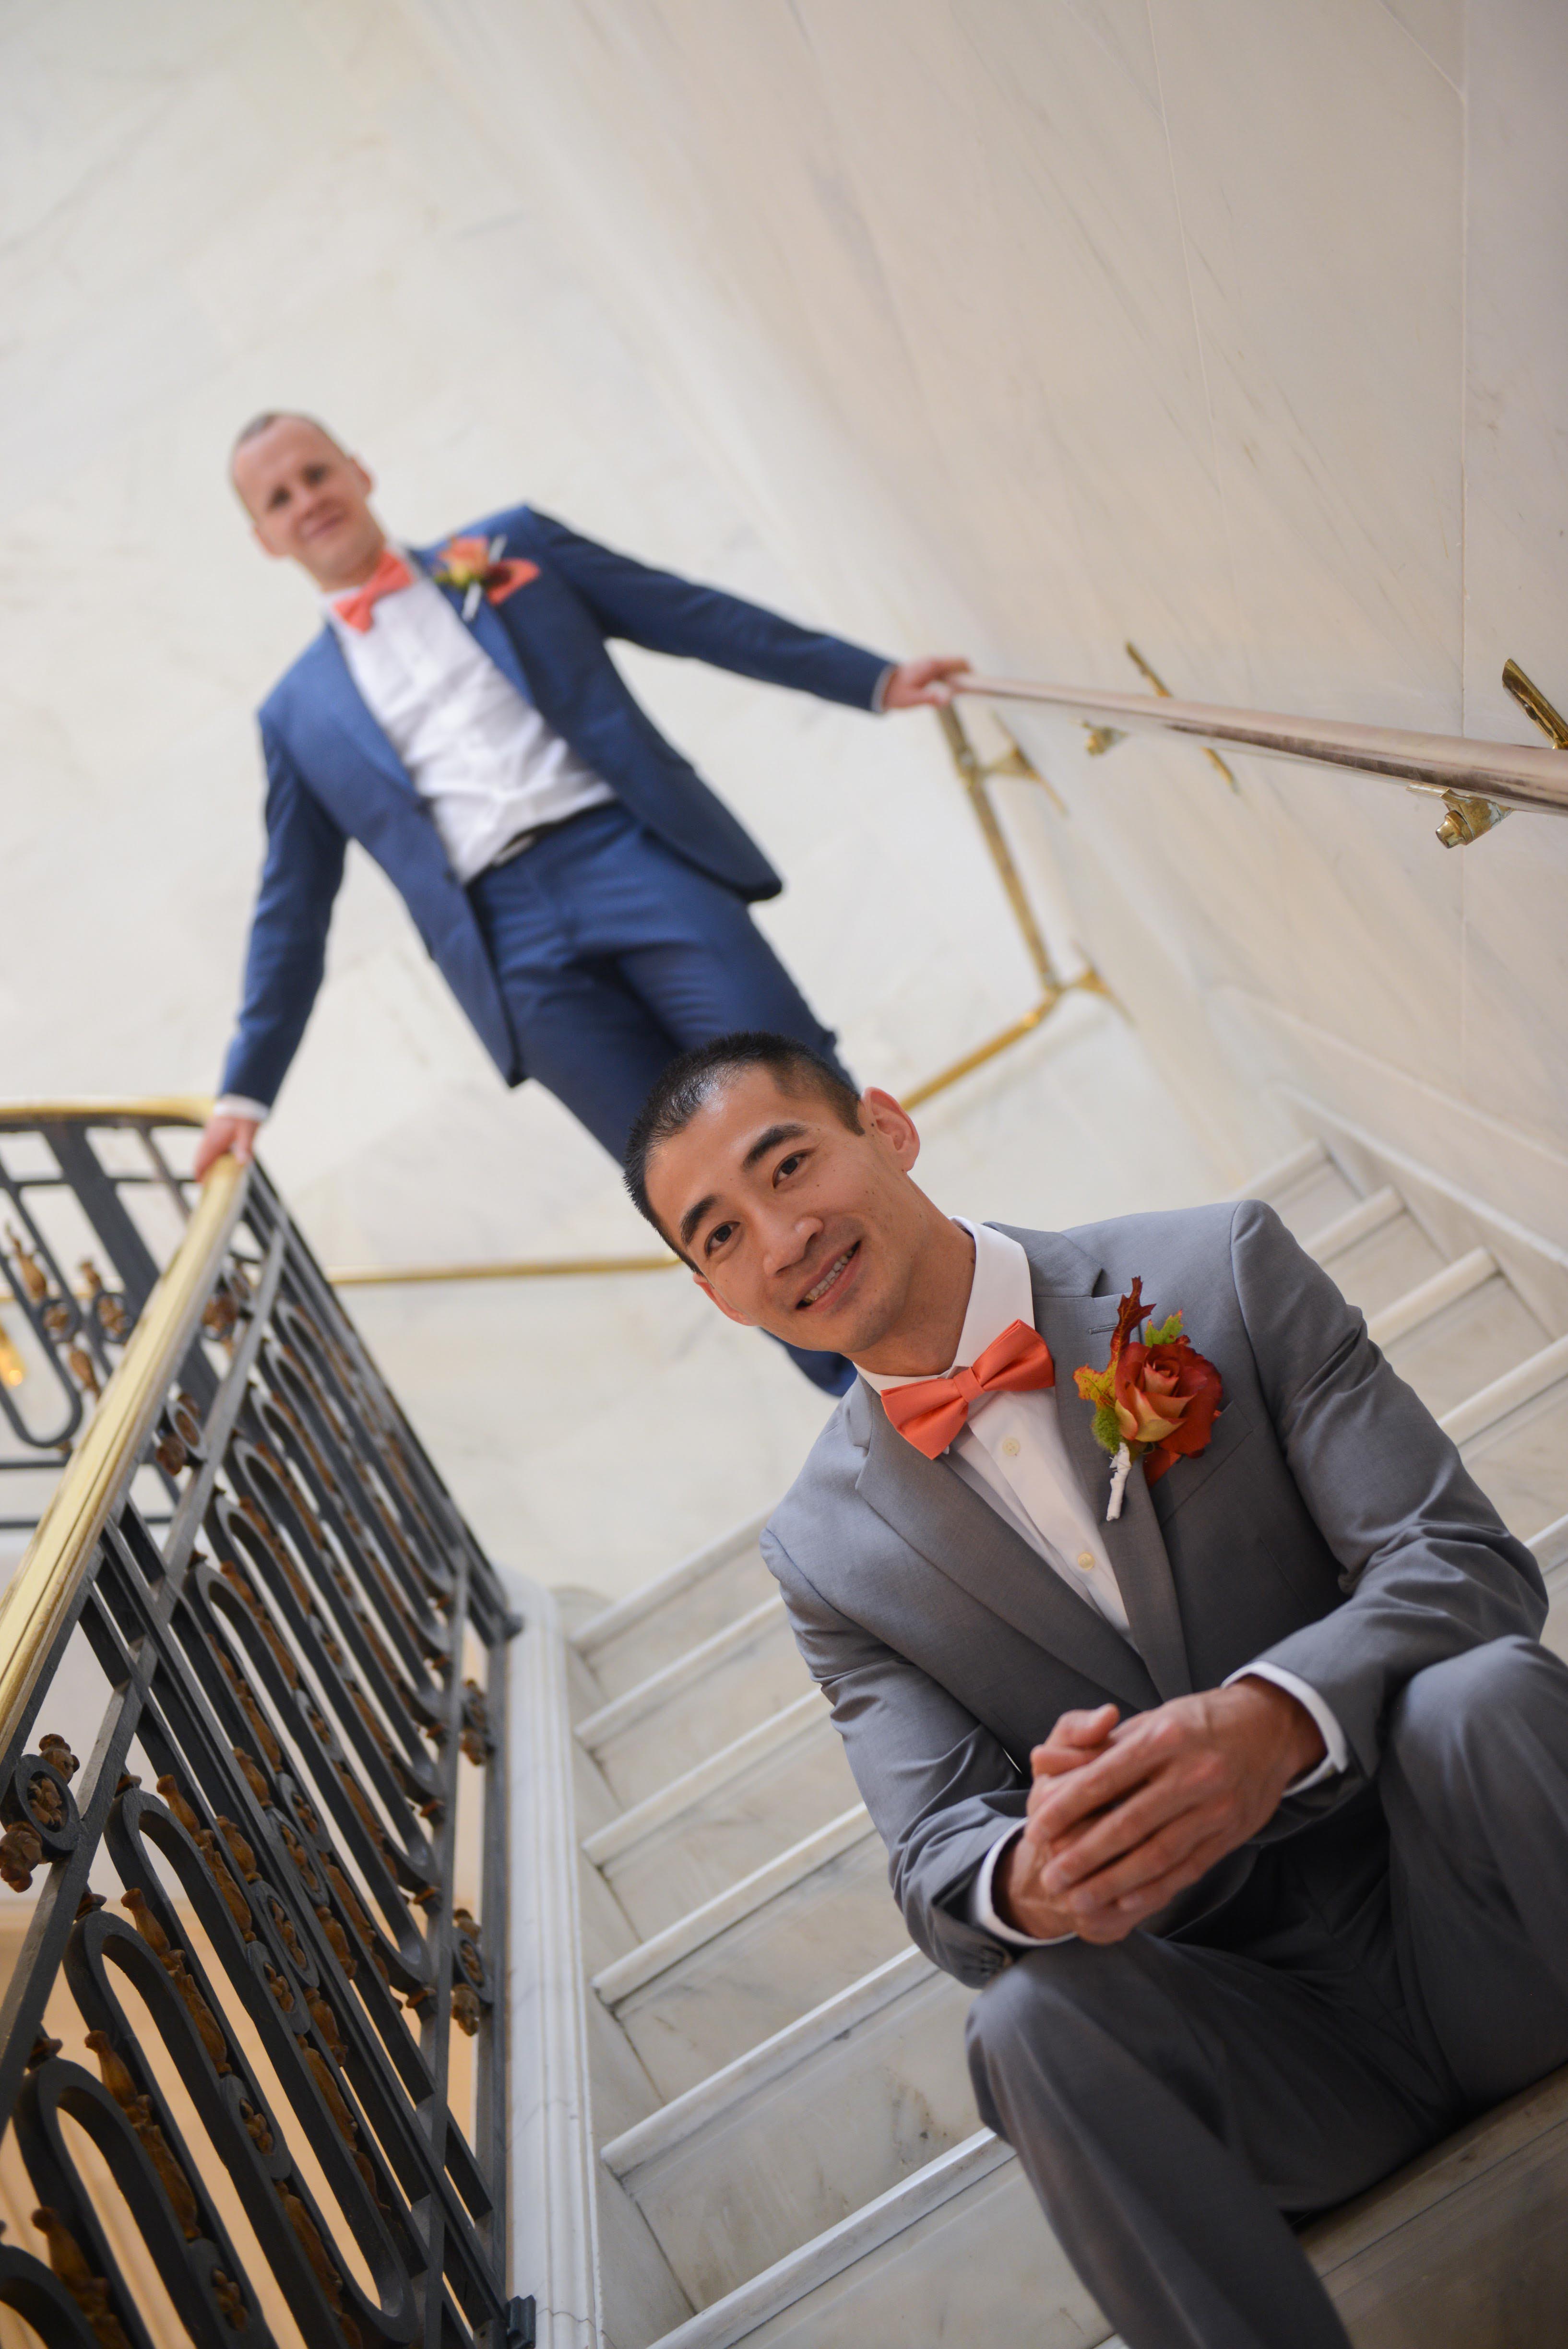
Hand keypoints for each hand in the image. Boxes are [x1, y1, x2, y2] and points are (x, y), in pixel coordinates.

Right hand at [193, 1113, 259, 1181]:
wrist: (241, 1098)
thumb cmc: (244, 1116)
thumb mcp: (247, 1133)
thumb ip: (244, 1148)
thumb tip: (243, 1162)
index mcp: (215, 1142)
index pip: (201, 1162)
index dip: (199, 1174)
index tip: (202, 1184)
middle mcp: (209, 1139)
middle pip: (198, 1158)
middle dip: (200, 1170)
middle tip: (205, 1182)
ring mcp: (210, 1134)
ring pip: (201, 1152)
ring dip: (203, 1162)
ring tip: (210, 1173)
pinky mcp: (213, 1130)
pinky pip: (206, 1146)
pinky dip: (208, 1155)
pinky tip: (217, 1158)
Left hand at [881, 655, 970, 709]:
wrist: (879, 687)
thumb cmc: (895, 693)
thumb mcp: (911, 699)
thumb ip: (929, 698)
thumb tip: (946, 700)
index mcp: (933, 665)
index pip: (961, 662)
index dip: (972, 672)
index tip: (977, 687)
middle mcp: (933, 662)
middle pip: (959, 665)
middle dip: (967, 678)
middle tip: (971, 695)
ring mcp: (931, 665)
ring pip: (953, 670)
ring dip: (959, 681)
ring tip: (962, 696)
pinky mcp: (928, 671)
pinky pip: (945, 674)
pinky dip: (951, 682)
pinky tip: (949, 695)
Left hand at [1016, 1682, 1325, 1943]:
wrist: (1270, 1728)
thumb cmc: (1195, 1723)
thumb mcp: (1149, 1720)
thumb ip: (1097, 1745)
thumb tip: (1043, 1764)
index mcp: (1164, 1737)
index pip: (1104, 1778)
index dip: (1066, 1808)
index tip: (1036, 1830)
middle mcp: (1193, 1773)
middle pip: (1127, 1824)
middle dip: (1083, 1856)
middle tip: (1049, 1878)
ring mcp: (1216, 1807)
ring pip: (1156, 1855)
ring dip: (1112, 1883)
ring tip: (1078, 1900)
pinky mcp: (1231, 1834)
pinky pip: (1187, 1869)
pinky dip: (1154, 1890)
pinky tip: (1124, 1903)